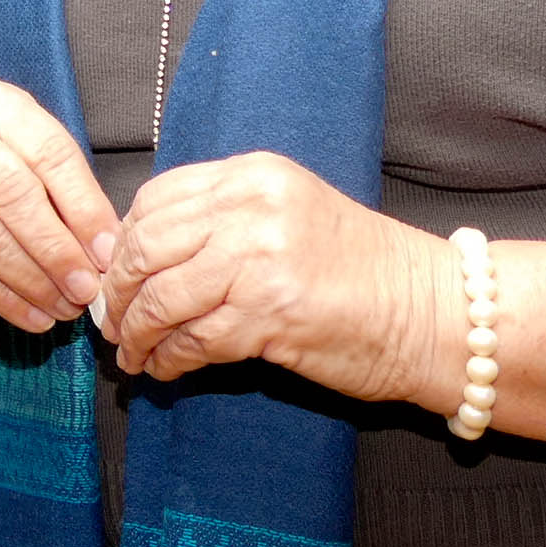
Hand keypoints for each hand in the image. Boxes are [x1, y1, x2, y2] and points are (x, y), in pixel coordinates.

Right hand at [0, 80, 116, 334]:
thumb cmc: (2, 161)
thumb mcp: (36, 152)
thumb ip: (72, 190)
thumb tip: (108, 249)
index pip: (49, 152)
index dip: (83, 206)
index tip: (107, 251)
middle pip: (11, 195)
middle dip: (56, 250)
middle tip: (87, 288)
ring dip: (32, 282)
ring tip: (66, 307)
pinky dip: (4, 298)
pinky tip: (36, 315)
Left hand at [97, 152, 454, 410]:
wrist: (434, 314)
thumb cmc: (361, 274)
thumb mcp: (287, 218)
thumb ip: (222, 225)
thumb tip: (143, 260)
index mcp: (253, 176)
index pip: (156, 199)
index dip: (122, 244)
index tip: (113, 277)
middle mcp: (252, 206)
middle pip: (146, 245)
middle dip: (118, 292)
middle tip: (110, 322)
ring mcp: (260, 258)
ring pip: (161, 296)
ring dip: (137, 333)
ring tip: (132, 355)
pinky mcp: (270, 313)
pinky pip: (194, 340)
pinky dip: (169, 360)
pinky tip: (166, 370)